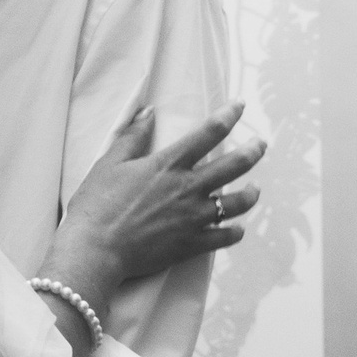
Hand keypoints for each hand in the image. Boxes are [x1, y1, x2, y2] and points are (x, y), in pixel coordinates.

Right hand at [44, 102, 264, 307]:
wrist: (95, 249)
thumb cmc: (96, 205)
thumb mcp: (110, 163)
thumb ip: (133, 136)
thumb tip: (148, 112)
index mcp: (168, 165)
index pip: (208, 134)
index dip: (228, 116)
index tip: (239, 106)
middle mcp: (187, 188)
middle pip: (233, 166)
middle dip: (252, 152)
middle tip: (260, 145)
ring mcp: (192, 218)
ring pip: (236, 203)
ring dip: (250, 194)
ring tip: (254, 189)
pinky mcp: (190, 244)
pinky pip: (224, 238)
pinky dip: (234, 232)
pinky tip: (237, 228)